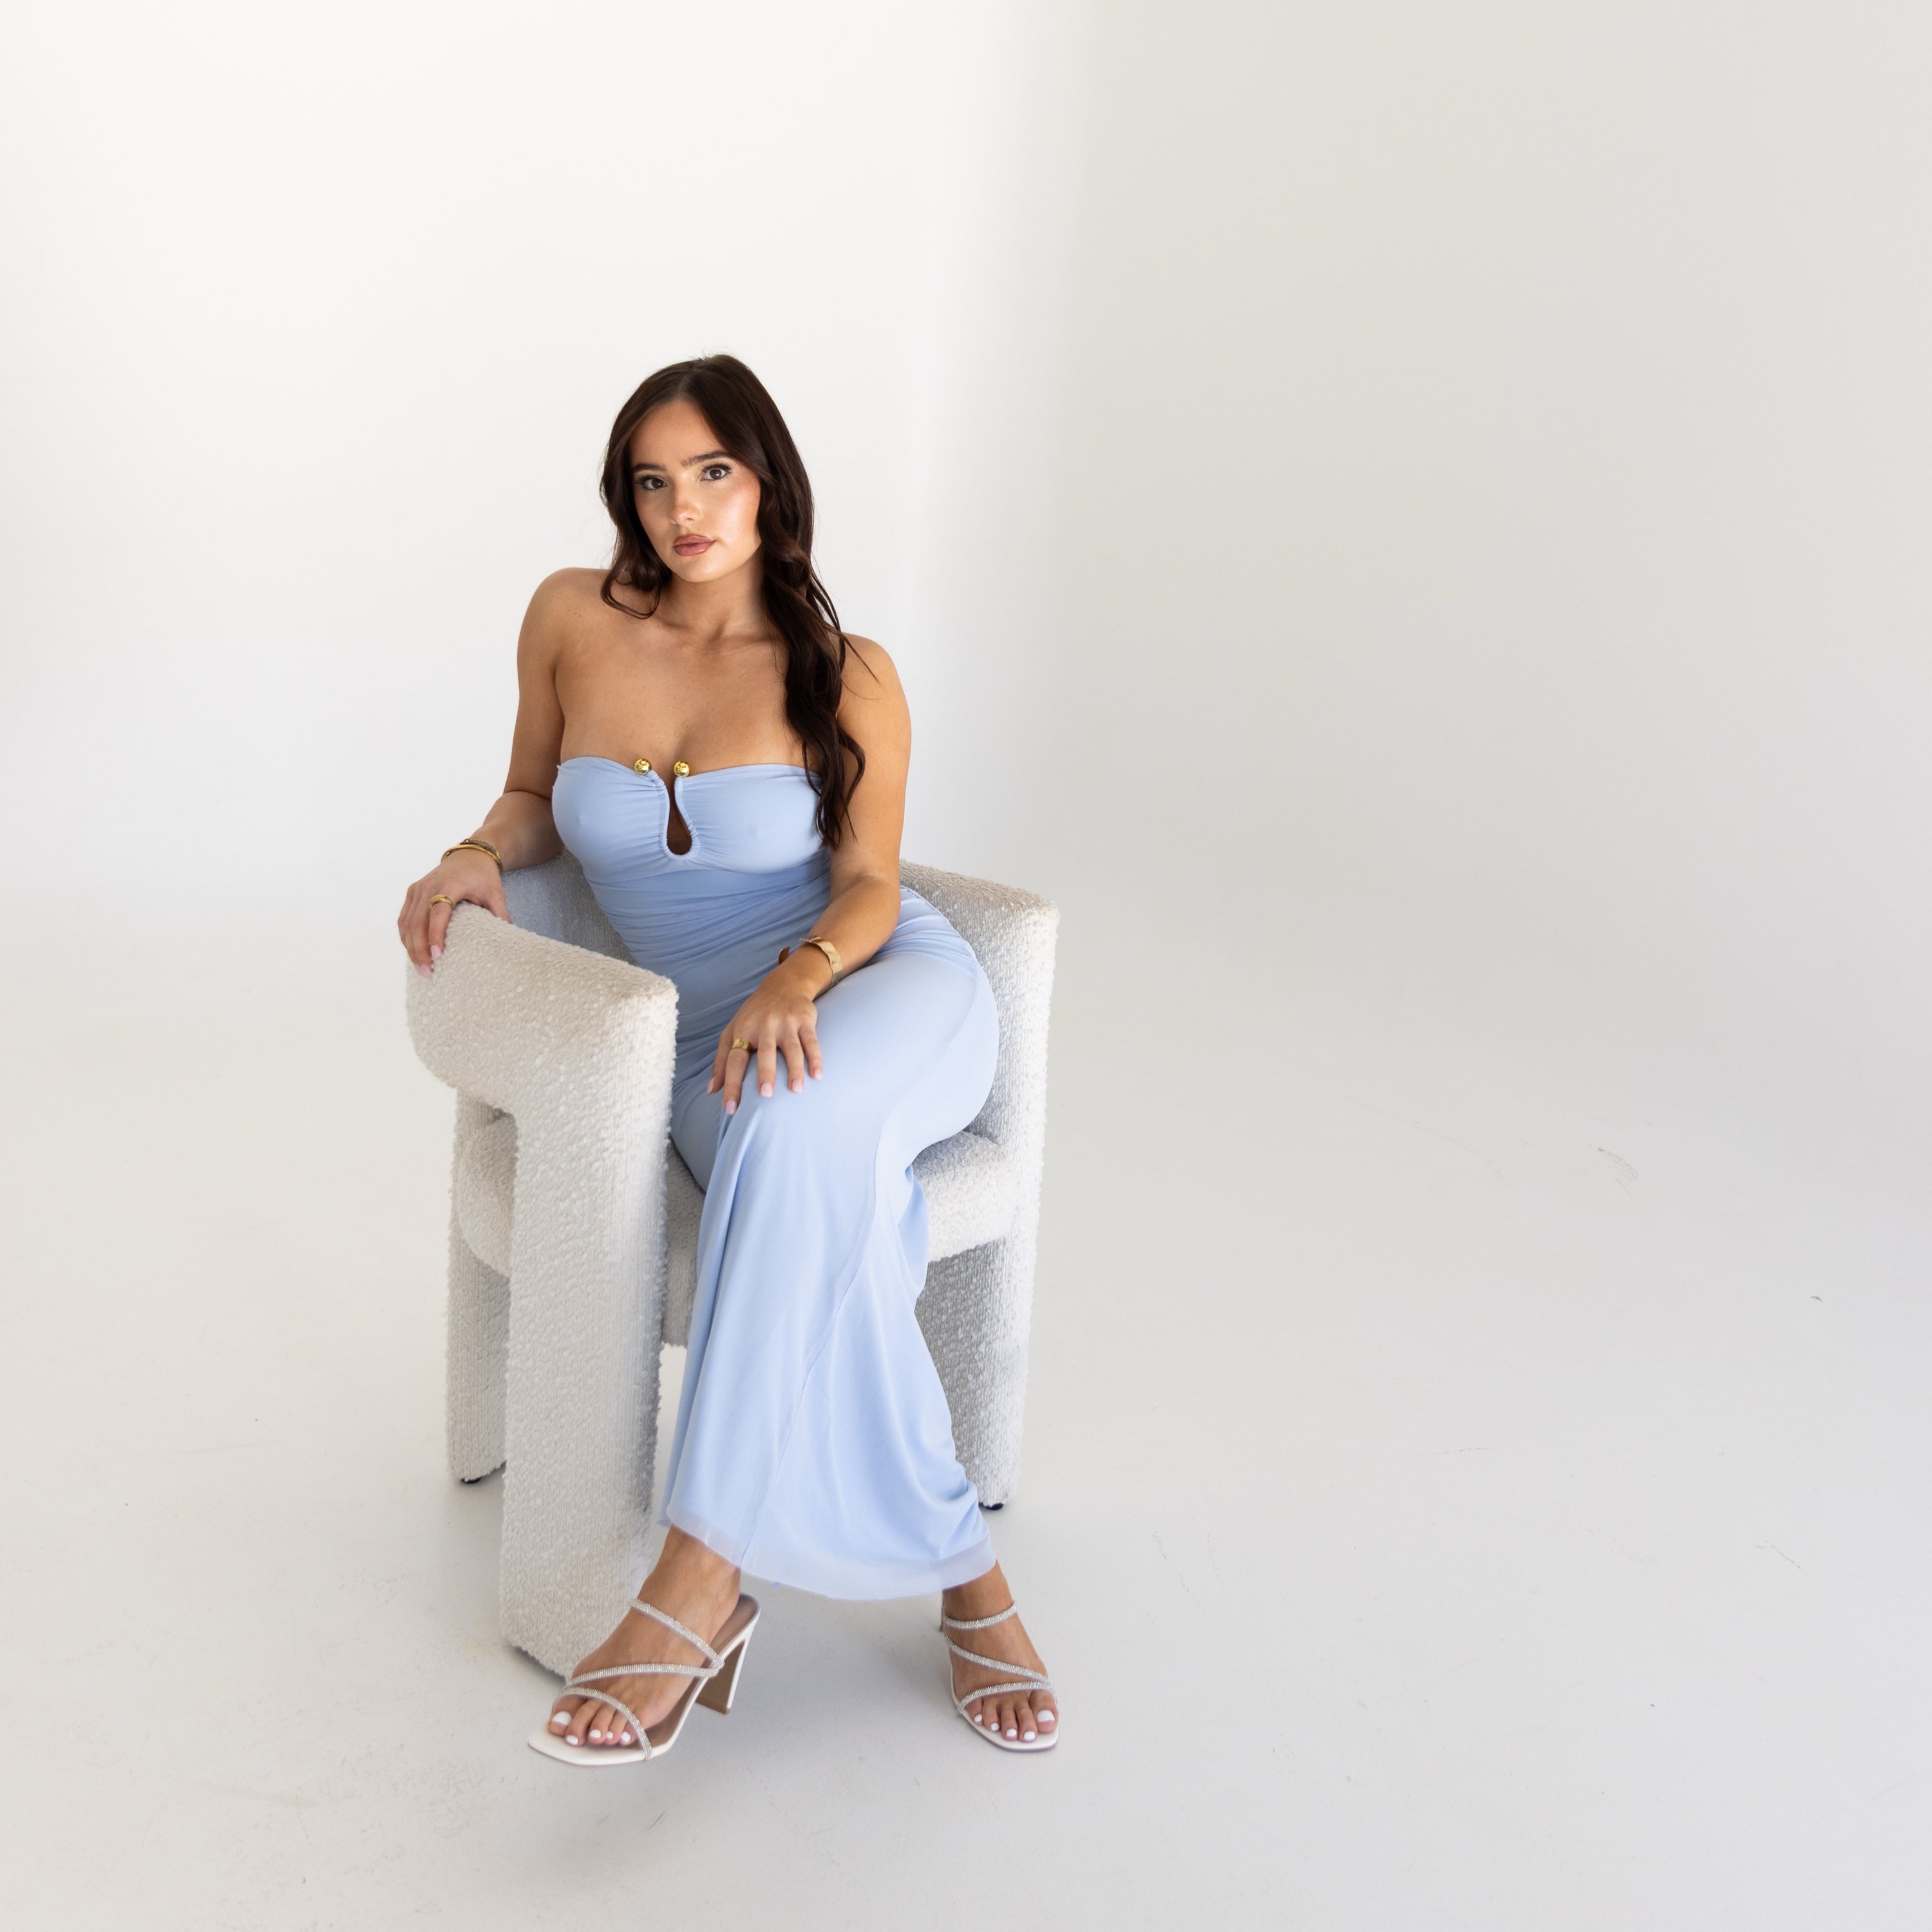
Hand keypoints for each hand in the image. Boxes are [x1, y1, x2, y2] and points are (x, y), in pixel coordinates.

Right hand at [398, 851, 508, 974]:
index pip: (438, 912)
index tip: (438, 955)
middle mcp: (428, 886)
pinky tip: (413, 953)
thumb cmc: (483, 876)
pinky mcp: (412, 893)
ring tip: (421, 968)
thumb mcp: (496, 893)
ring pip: (407, 922)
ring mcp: (417, 889)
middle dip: (420, 949)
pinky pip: (404, 919)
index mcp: (449, 884)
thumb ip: (500, 914)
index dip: (436, 934)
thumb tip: (508, 939)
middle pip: (417, 921)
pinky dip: (406, 937)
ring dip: (411, 947)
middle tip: (427, 971)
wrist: (469, 856)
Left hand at [709, 959, 825, 1112]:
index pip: (734, 1060)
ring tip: (796, 1089)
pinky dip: (815, 1057)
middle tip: (765, 1094)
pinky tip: (817, 1074)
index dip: (730, 1084)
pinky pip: (811, 1041)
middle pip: (764, 1052)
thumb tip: (711, 1090)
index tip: (730, 1109)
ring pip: (791, 1048)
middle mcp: (764, 1026)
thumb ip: (721, 1061)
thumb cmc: (753, 1015)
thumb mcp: (732, 1032)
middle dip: (765, 1072)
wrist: (783, 985)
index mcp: (742, 1030)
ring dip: (794, 1068)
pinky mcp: (805, 1020)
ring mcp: (786, 1023)